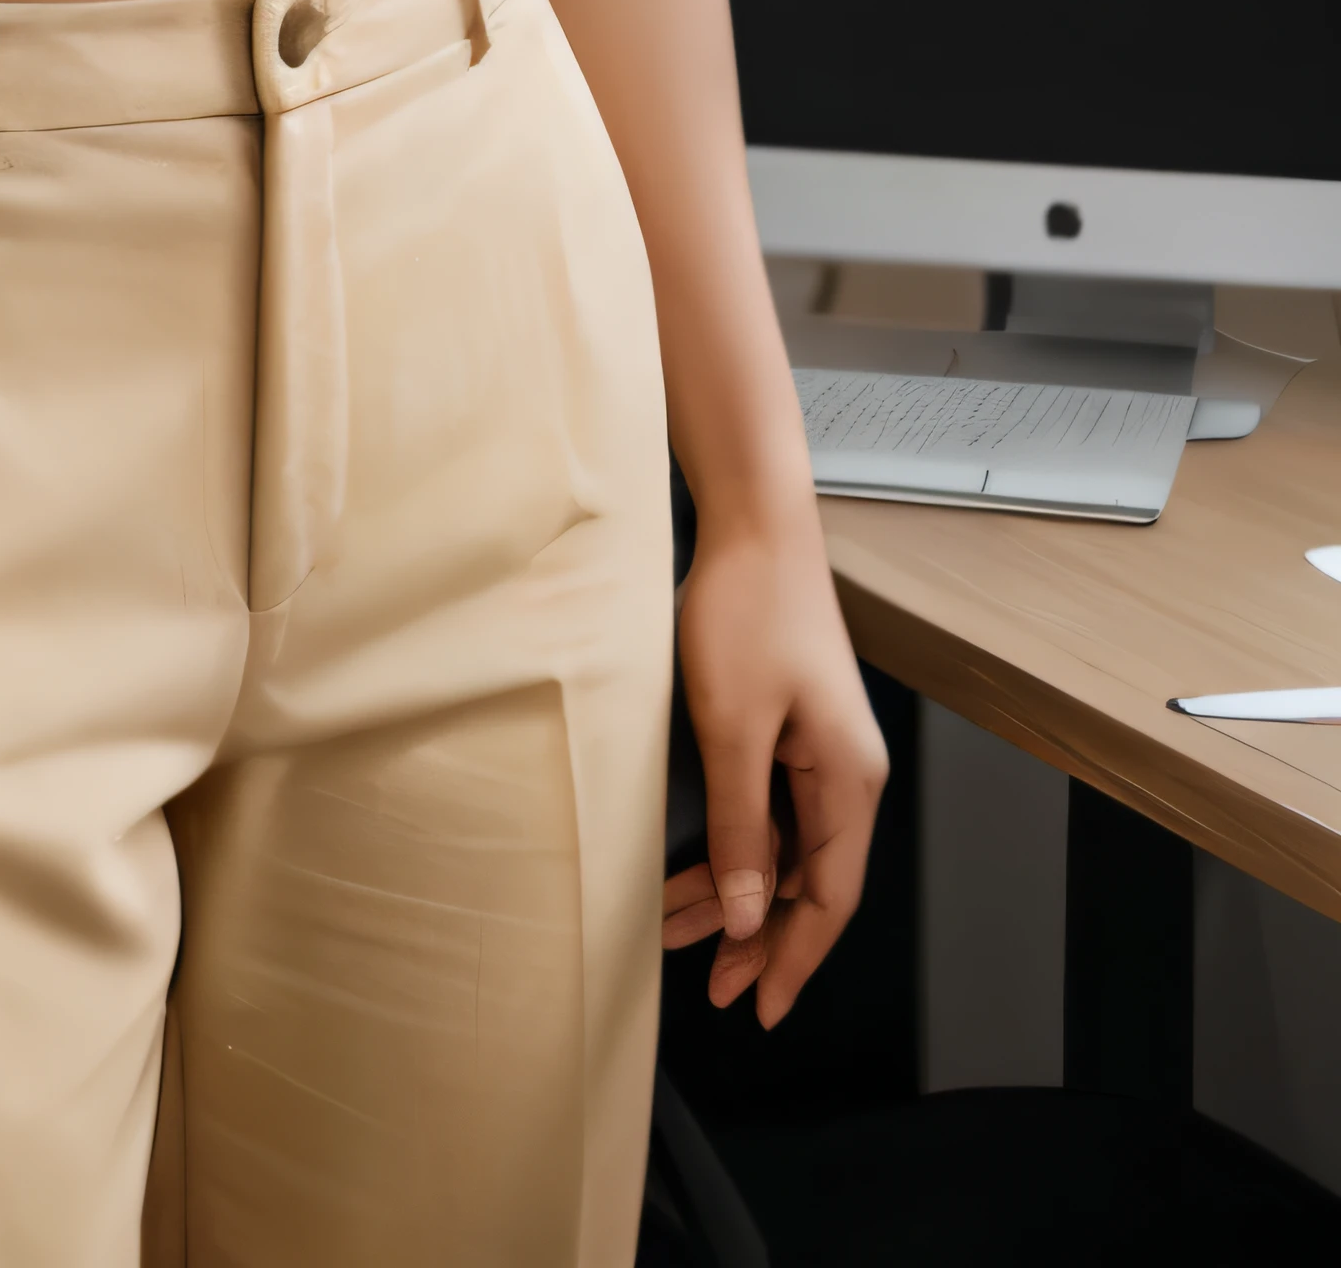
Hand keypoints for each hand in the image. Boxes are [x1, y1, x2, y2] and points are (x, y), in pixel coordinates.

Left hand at [663, 501, 886, 1025]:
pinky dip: (735, 844)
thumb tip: (750, 914)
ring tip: (684, 934)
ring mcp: (820, 750)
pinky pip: (770, 808)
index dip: (794, 959)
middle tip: (712, 985)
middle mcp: (846, 773)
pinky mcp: (792, 728)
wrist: (754, 526)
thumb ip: (744, 827)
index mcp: (849, 781)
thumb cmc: (748, 612)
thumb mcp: (734, 729)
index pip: (830, 898)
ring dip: (737, 892)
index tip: (760, 1006)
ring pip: (783, 847)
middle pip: (808, 880)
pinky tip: (699, 867)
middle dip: (759, 936)